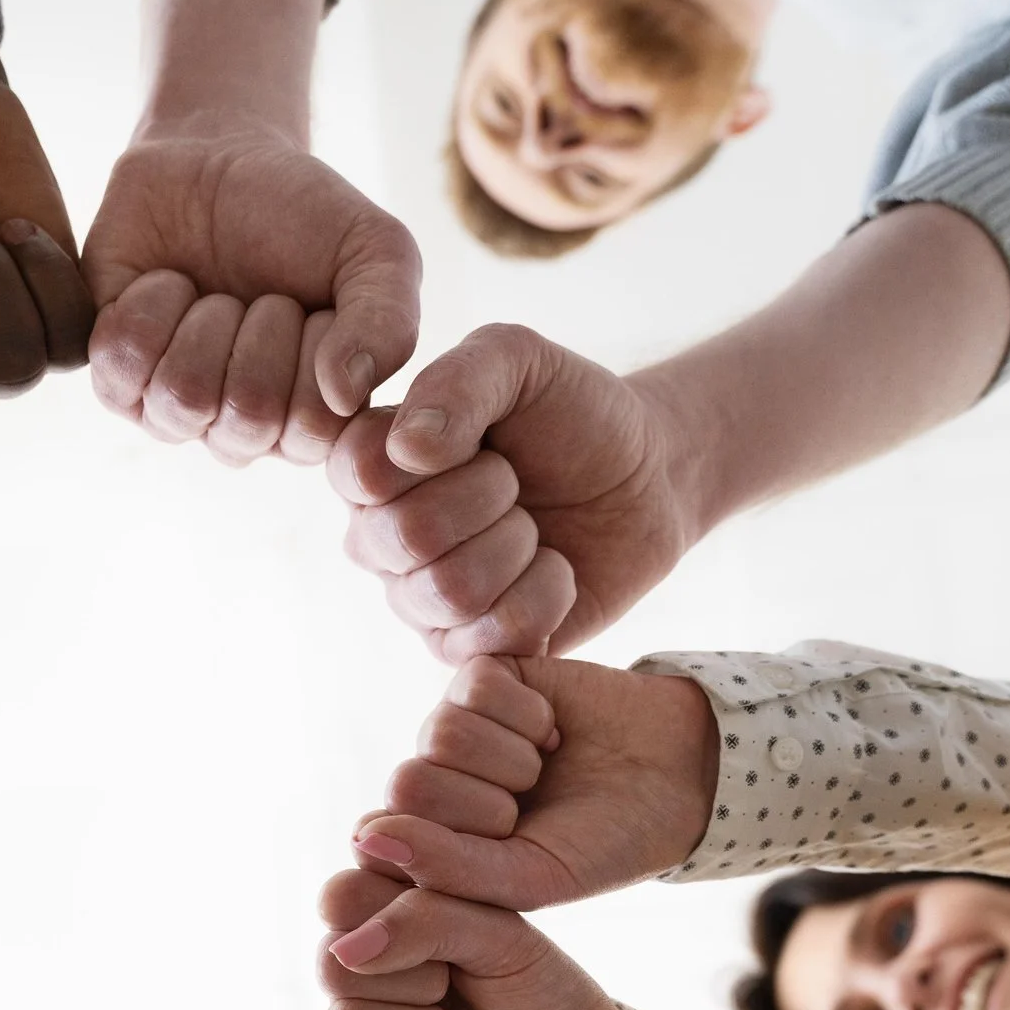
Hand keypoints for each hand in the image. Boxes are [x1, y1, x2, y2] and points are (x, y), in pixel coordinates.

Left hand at [83, 120, 419, 464]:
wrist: (216, 161)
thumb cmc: (304, 218)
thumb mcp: (375, 250)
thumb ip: (389, 321)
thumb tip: (345, 395)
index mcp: (316, 420)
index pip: (318, 426)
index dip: (318, 347)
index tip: (314, 302)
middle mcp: (246, 432)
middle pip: (250, 415)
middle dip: (261, 326)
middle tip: (262, 292)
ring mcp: (176, 415)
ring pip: (185, 397)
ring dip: (205, 317)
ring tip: (215, 292)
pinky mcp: (116, 383)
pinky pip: (122, 366)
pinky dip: (149, 304)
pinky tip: (168, 286)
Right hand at [317, 875, 629, 1009]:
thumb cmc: (538, 995)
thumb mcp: (500, 935)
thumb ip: (425, 918)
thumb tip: (348, 950)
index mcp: (380, 919)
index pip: (339, 897)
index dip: (395, 915)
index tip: (453, 935)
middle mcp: (354, 975)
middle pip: (332, 964)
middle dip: (416, 979)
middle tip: (457, 989)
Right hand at [330, 324, 697, 657]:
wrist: (645, 481)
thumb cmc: (572, 415)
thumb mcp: (520, 361)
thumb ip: (459, 379)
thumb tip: (408, 448)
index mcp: (368, 463)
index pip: (363, 472)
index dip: (441, 455)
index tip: (482, 439)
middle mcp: (377, 536)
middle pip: (407, 536)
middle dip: (491, 499)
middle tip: (516, 483)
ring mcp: (416, 600)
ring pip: (450, 592)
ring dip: (519, 548)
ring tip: (534, 528)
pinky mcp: (464, 649)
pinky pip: (492, 640)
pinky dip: (545, 597)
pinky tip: (552, 571)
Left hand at [347, 655, 714, 908]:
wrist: (677, 778)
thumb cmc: (600, 842)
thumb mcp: (527, 877)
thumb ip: (443, 868)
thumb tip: (362, 836)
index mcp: (428, 838)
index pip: (391, 838)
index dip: (459, 848)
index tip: (512, 851)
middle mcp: (431, 780)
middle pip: (409, 783)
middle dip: (488, 804)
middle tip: (529, 806)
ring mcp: (453, 726)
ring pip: (442, 734)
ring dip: (513, 758)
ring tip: (543, 766)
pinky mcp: (483, 675)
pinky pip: (477, 687)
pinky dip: (530, 715)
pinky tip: (551, 728)